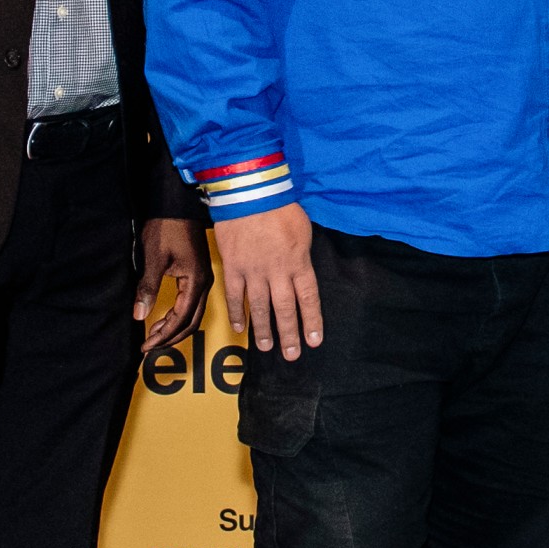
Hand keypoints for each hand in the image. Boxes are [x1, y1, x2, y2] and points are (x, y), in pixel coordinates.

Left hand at [133, 217, 204, 352]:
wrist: (178, 204)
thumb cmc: (167, 227)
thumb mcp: (154, 258)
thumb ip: (148, 289)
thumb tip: (140, 316)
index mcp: (196, 282)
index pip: (181, 319)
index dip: (163, 335)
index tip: (146, 345)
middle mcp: (205, 284)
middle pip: (191, 322)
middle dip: (171, 337)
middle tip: (150, 346)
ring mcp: (204, 279)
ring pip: (193, 314)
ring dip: (175, 327)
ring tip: (154, 334)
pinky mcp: (199, 274)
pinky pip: (192, 303)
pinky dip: (179, 315)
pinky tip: (165, 317)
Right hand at [212, 203, 323, 360]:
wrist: (250, 193)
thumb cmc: (281, 207)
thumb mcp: (303, 231)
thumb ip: (302, 256)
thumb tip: (301, 271)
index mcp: (299, 263)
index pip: (309, 299)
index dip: (312, 322)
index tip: (314, 341)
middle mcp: (278, 272)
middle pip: (285, 310)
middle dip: (289, 334)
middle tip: (291, 355)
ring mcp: (254, 271)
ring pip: (260, 307)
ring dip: (264, 330)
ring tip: (266, 348)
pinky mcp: (234, 266)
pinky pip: (235, 295)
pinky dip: (237, 313)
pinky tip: (239, 328)